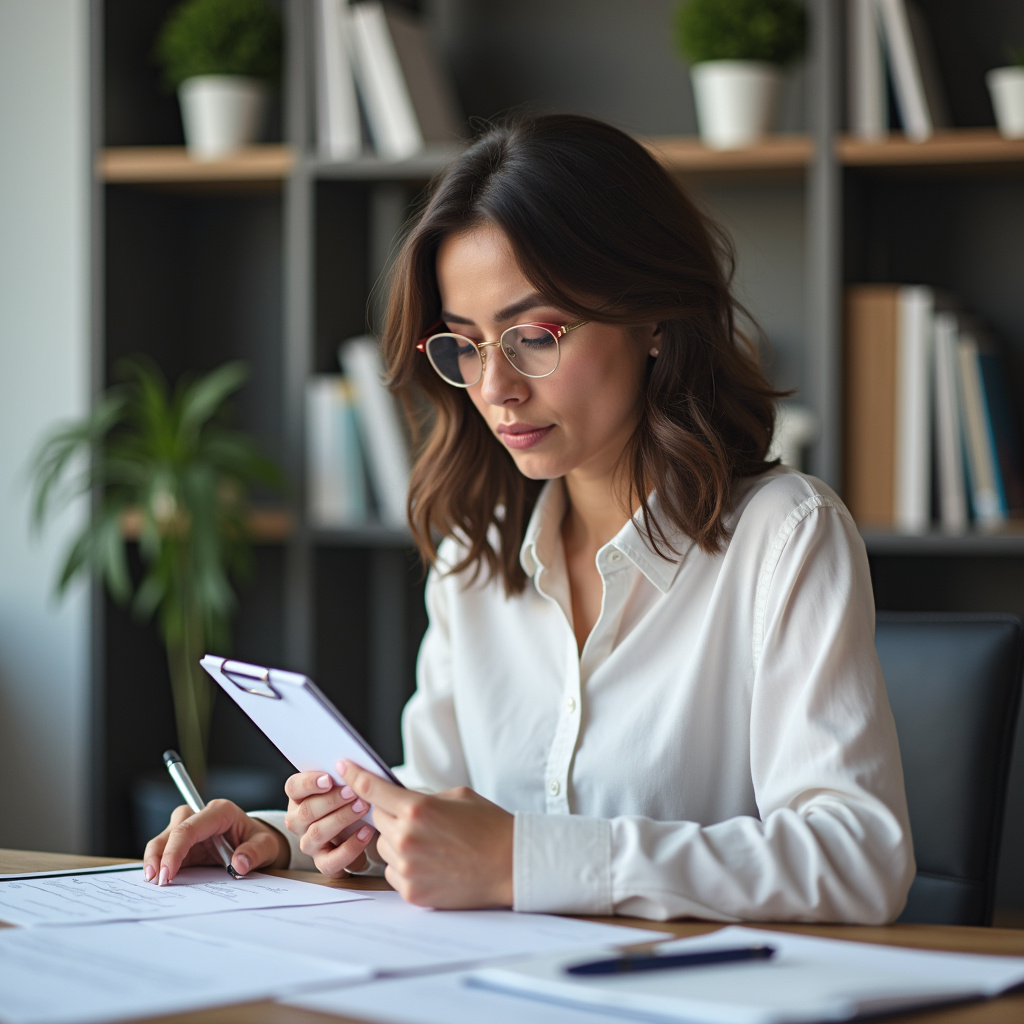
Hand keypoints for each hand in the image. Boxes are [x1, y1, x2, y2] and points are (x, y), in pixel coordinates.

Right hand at [144, 800, 289, 884]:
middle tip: (155, 881)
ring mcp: (190, 830)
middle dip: (158, 855)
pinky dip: (159, 865)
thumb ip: (255, 852)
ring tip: (152, 882)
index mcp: (220, 812)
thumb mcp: (266, 846)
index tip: (168, 873)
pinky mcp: (184, 845)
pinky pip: (166, 853)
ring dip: (154, 860)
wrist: (258, 844)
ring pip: (163, 841)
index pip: (190, 828)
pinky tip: (156, 880)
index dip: (175, 850)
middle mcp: (201, 817)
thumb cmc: (260, 841)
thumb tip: (239, 864)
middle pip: (171, 831)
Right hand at [283, 771, 376, 876]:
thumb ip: (342, 779)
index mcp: (299, 798)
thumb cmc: (348, 804)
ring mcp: (309, 844)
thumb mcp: (342, 788)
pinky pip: (332, 860)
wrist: (356, 836)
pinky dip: (351, 846)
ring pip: (317, 833)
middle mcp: (299, 822)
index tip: (329, 778)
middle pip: (306, 811)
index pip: (293, 787)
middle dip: (332, 800)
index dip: (309, 782)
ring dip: (341, 818)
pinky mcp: (323, 863)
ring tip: (362, 807)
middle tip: (353, 792)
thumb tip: (353, 766)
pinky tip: (366, 832)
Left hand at [340, 760, 513, 908]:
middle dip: (391, 815)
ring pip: (383, 847)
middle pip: (377, 820)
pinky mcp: (412, 892)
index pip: (372, 789)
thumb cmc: (489, 826)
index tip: (343, 767)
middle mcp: (407, 839)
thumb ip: (422, 797)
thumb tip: (398, 799)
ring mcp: (408, 868)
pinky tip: (431, 862)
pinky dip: (405, 865)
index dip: (355, 776)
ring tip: (431, 844)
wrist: (512, 865)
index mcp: (418, 809)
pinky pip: (393, 872)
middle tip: (416, 818)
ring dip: (397, 841)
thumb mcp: (457, 796)